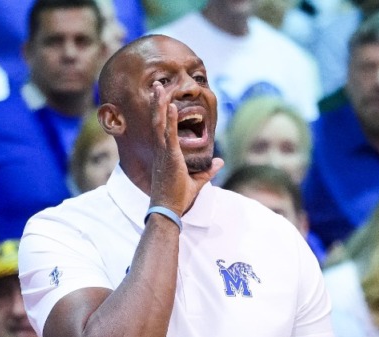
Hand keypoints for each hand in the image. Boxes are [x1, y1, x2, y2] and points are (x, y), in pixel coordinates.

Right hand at [147, 81, 222, 216]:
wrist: (169, 209)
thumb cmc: (179, 197)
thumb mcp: (198, 182)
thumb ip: (208, 171)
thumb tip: (220, 162)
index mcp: (167, 153)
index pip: (164, 128)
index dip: (163, 112)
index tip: (164, 98)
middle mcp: (162, 150)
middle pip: (158, 120)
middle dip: (158, 102)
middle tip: (158, 85)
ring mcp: (164, 152)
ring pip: (159, 123)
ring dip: (159, 104)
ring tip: (160, 87)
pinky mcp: (169, 157)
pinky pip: (168, 134)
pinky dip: (169, 119)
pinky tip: (170, 105)